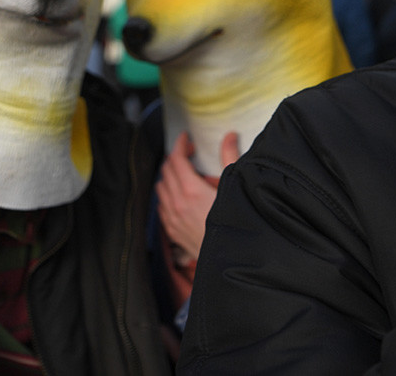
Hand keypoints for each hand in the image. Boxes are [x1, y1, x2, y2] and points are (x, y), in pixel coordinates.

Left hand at [156, 131, 240, 259]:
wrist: (230, 259)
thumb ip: (229, 158)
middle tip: (189, 152)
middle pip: (167, 170)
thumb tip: (228, 136)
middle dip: (176, 157)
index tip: (187, 138)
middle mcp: (177, 203)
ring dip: (169, 175)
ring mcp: (172, 217)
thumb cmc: (235, 224)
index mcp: (191, 190)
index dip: (180, 145)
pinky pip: (161, 205)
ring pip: (161, 187)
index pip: (176, 159)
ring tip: (184, 172)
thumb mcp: (234, 188)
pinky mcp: (172, 230)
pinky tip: (179, 195)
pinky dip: (167, 194)